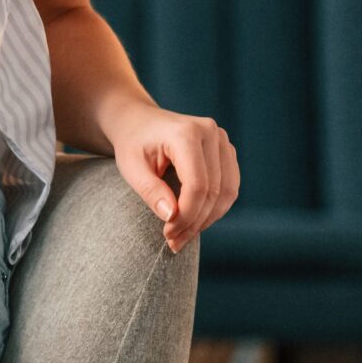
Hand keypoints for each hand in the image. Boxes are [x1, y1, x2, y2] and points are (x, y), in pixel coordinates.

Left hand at [106, 102, 238, 254]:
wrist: (138, 121)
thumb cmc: (132, 144)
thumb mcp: (131, 168)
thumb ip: (150, 191)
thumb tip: (171, 216)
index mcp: (186, 133)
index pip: (197, 185)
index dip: (186, 215)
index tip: (168, 233)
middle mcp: (210, 132)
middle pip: (214, 190)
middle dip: (195, 222)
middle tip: (174, 241)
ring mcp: (221, 139)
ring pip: (227, 192)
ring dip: (208, 219)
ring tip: (184, 235)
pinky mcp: (226, 150)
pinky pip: (230, 187)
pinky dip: (215, 208)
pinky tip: (195, 220)